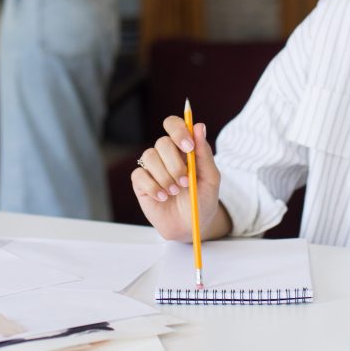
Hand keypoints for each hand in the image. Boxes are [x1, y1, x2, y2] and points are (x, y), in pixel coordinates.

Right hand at [132, 117, 223, 242]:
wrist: (191, 225)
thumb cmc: (202, 200)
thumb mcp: (210, 178)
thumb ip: (204, 153)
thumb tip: (199, 126)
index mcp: (182, 147)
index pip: (173, 124)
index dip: (178, 130)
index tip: (188, 147)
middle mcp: (165, 154)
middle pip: (162, 142)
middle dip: (174, 164)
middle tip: (185, 182)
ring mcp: (152, 167)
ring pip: (149, 157)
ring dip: (164, 176)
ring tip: (174, 192)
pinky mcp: (140, 183)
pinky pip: (139, 175)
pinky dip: (153, 187)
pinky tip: (163, 197)